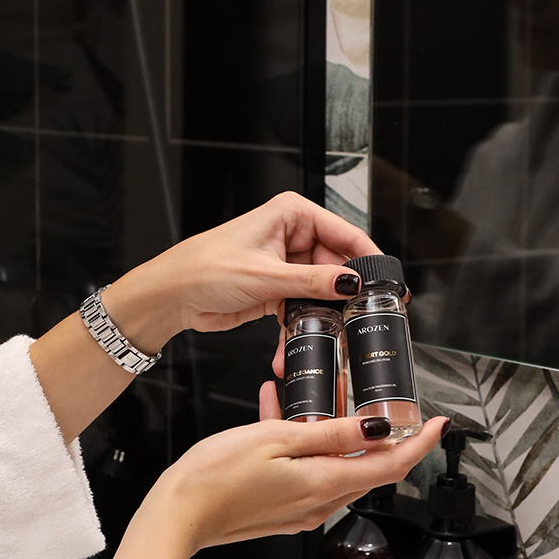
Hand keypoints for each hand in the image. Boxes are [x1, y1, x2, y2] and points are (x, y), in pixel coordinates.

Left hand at [103, 192, 377, 353]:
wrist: (171, 296)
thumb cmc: (203, 268)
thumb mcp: (266, 276)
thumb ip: (313, 282)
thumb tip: (351, 283)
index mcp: (291, 214)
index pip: (345, 233)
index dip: (367, 261)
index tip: (387, 285)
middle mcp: (291, 236)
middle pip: (336, 266)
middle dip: (343, 296)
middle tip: (359, 319)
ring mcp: (284, 264)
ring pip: (320, 291)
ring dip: (321, 316)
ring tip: (328, 335)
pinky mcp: (276, 290)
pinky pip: (302, 308)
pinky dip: (301, 326)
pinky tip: (295, 344)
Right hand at [109, 413, 447, 558]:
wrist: (177, 516)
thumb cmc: (216, 477)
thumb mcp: (275, 439)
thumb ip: (329, 432)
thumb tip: (375, 427)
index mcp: (323, 485)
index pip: (390, 465)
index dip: (419, 444)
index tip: (437, 423)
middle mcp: (318, 503)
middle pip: (367, 467)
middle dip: (376, 432)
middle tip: (374, 398)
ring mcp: (298, 509)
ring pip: (336, 467)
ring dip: (336, 433)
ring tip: (320, 397)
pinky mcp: (279, 509)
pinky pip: (307, 473)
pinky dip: (305, 444)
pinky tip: (281, 415)